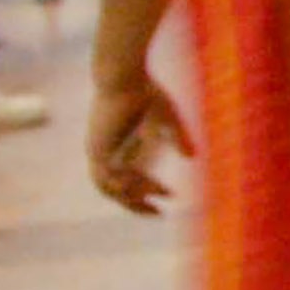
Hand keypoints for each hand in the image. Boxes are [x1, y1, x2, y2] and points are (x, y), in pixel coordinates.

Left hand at [89, 73, 190, 213]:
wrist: (125, 76)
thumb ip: (178, 138)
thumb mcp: (168, 119)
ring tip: (159, 199)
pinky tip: (153, 190)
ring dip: (135, 198)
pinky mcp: (100, 148)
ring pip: (111, 189)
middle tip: (158, 213)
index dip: (146, 192)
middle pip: (112, 192)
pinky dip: (131, 187)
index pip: (122, 180)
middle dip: (135, 205)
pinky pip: (112, 178)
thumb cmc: (146, 91)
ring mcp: (97, 151)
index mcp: (111, 146)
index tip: (171, 196)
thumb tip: (192, 158)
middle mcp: (100, 152)